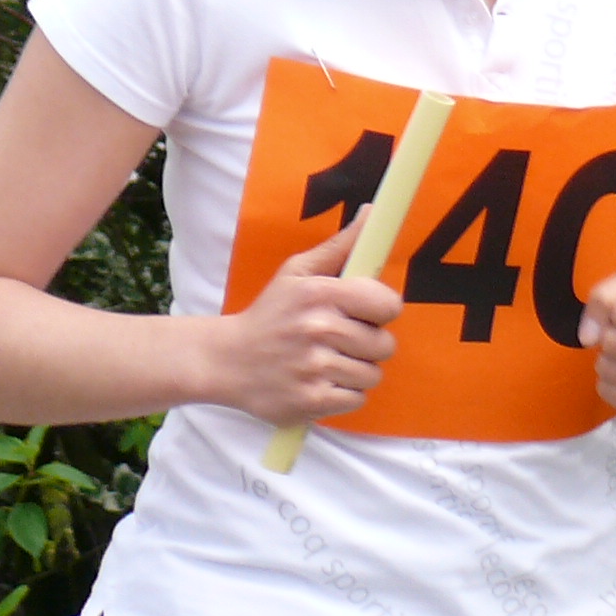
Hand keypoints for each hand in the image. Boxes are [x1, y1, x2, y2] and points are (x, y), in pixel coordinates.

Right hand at [212, 221, 404, 427]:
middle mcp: (319, 330)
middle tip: (341, 340)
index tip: (365, 313)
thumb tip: (373, 214)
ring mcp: (315, 369)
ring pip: (373, 375)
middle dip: (369, 344)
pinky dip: (343, 394)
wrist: (227, 360)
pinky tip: (321, 382)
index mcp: (319, 294)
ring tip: (328, 361)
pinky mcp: (312, 401)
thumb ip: (339, 247)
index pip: (388, 305)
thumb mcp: (297, 273)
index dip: (382, 310)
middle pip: (385, 345)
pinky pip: (357, 400)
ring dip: (356, 371)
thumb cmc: (269, 314)